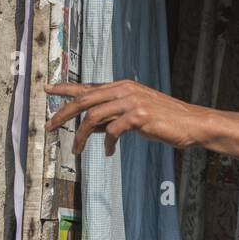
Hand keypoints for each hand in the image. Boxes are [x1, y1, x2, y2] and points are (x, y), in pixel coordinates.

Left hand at [43, 78, 203, 155]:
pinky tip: (110, 153)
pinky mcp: (139, 116)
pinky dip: (108, 144)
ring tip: (78, 150)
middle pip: (84, 100)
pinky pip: (113, 131)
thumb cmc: (164, 121)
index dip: (65, 88)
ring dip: (82, 136)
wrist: (191, 124)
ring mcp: (132, 101)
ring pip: (94, 116)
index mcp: (122, 86)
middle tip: (49, 127)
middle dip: (63, 114)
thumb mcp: (135, 115)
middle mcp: (124, 90)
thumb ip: (113, 117)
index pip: (88, 86)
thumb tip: (90, 127)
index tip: (47, 89)